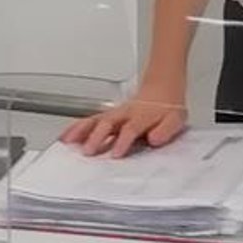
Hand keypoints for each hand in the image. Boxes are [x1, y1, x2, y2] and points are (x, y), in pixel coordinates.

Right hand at [63, 92, 187, 157]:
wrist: (162, 88)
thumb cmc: (167, 108)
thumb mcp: (176, 119)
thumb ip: (165, 130)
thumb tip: (155, 139)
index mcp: (142, 117)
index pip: (131, 129)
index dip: (123, 141)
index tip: (115, 154)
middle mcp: (125, 115)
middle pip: (108, 124)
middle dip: (97, 137)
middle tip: (88, 151)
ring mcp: (115, 114)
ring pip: (95, 120)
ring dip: (81, 131)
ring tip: (68, 142)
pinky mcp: (108, 115)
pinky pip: (90, 120)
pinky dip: (76, 127)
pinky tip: (66, 136)